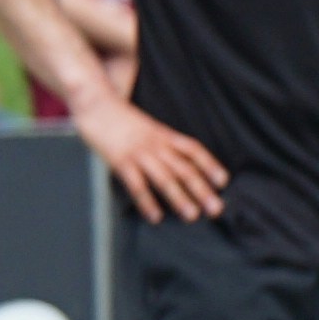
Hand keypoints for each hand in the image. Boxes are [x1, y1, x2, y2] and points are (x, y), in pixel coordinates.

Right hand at [70, 90, 225, 223]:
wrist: (95, 102)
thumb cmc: (118, 117)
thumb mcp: (145, 126)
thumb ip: (159, 142)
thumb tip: (172, 161)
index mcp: (163, 134)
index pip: (192, 149)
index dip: (209, 164)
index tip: (223, 181)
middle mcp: (156, 144)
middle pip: (184, 168)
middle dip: (201, 190)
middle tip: (216, 208)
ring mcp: (138, 153)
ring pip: (164, 178)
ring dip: (179, 198)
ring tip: (192, 215)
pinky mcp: (120, 161)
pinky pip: (137, 184)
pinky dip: (147, 201)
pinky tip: (156, 216)